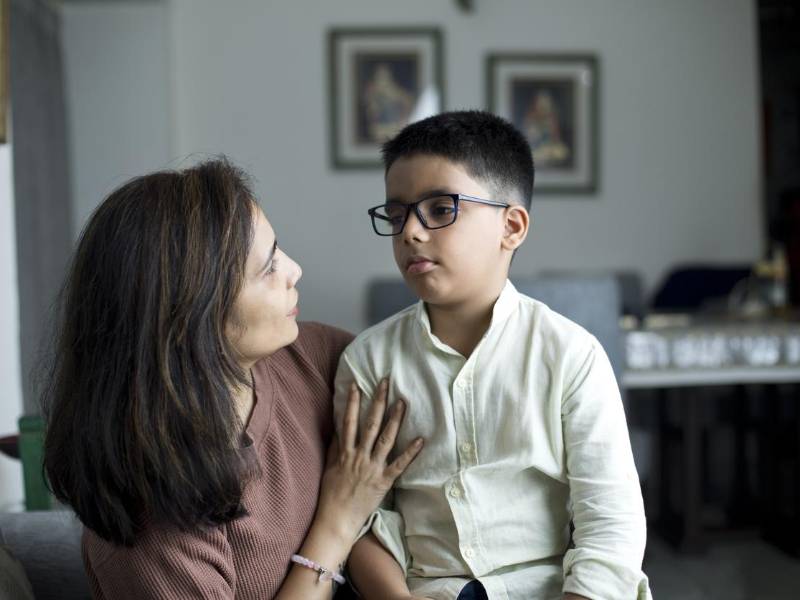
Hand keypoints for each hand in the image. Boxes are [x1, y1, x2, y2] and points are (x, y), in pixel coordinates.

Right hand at [316, 379, 422, 541]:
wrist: (337, 519)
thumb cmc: (331, 494)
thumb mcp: (330, 467)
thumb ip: (335, 448)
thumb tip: (339, 429)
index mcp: (345, 452)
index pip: (349, 422)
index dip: (353, 403)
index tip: (357, 385)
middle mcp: (359, 456)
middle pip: (370, 424)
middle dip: (378, 402)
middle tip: (385, 383)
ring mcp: (372, 468)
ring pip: (385, 439)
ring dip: (395, 420)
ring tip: (402, 402)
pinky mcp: (383, 482)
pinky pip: (399, 465)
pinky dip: (410, 453)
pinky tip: (420, 439)